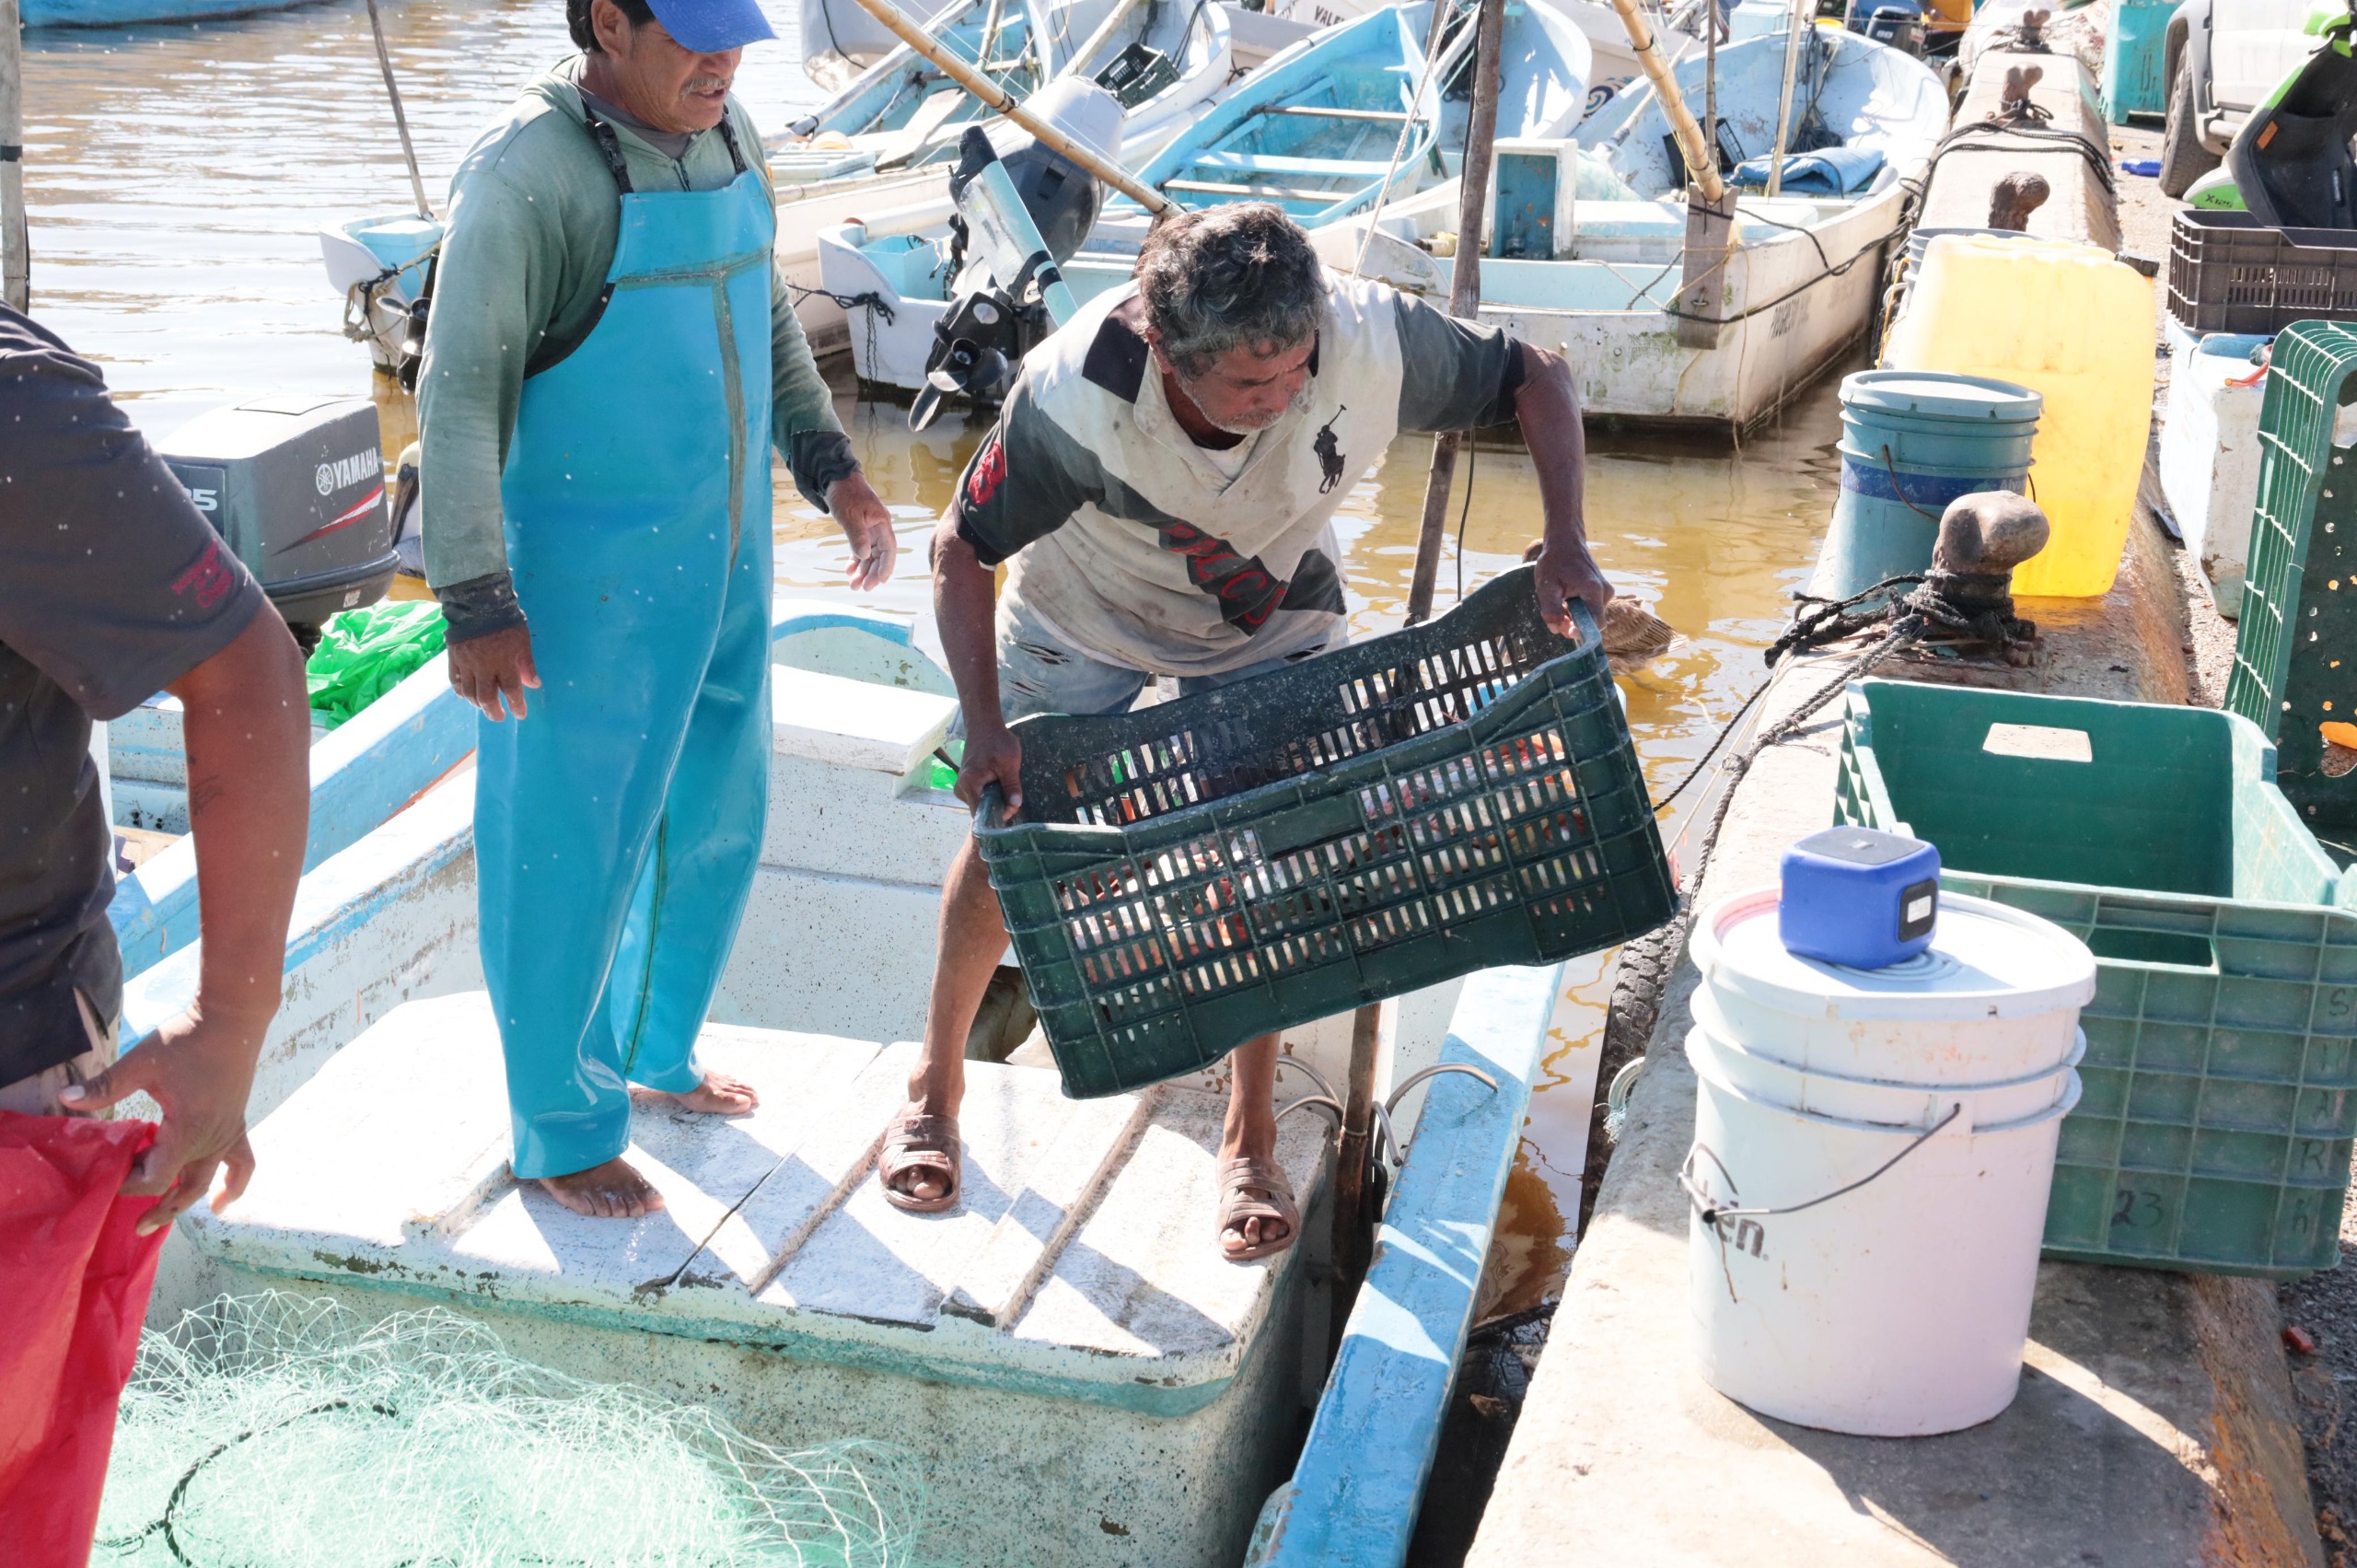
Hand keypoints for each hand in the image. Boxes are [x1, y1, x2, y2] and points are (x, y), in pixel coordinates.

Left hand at [59, 1004, 267, 1235]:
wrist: (232, 1019)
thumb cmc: (187, 1040)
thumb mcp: (141, 1062)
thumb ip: (105, 1086)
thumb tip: (66, 1099)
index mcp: (187, 1130)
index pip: (156, 1175)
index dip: (129, 1182)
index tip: (109, 1174)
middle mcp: (210, 1140)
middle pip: (182, 1188)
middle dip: (157, 1208)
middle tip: (134, 1225)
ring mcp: (226, 1133)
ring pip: (206, 1180)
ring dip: (185, 1201)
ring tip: (163, 1216)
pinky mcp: (236, 1124)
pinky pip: (242, 1163)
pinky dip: (234, 1185)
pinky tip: (222, 1201)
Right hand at [450, 624, 539, 720]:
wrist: (477, 604)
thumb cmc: (505, 621)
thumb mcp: (523, 640)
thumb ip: (527, 664)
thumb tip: (534, 684)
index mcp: (504, 663)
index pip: (512, 690)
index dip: (516, 705)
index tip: (520, 714)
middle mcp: (484, 667)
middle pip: (487, 697)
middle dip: (494, 711)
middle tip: (499, 717)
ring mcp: (466, 664)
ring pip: (469, 692)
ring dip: (477, 703)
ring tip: (484, 707)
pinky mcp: (453, 658)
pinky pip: (454, 680)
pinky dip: (460, 691)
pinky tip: (466, 695)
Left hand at [828, 474, 896, 591]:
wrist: (836, 477)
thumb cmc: (845, 494)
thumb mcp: (849, 515)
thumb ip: (857, 536)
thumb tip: (864, 556)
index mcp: (882, 523)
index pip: (889, 550)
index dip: (885, 567)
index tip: (878, 582)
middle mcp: (878, 528)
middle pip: (880, 556)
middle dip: (872, 573)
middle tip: (862, 588)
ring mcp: (869, 529)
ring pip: (870, 555)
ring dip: (863, 570)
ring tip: (853, 584)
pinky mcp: (860, 528)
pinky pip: (861, 548)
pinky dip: (856, 560)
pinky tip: (849, 570)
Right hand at [956, 719, 1023, 822]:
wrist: (984, 725)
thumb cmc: (997, 741)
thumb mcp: (1009, 763)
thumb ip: (1011, 786)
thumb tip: (1015, 807)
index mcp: (969, 785)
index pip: (980, 814)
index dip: (996, 818)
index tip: (1011, 818)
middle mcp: (961, 789)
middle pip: (980, 811)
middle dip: (997, 810)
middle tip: (1014, 805)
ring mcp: (962, 787)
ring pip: (980, 805)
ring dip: (994, 803)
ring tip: (1009, 795)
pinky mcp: (966, 784)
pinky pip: (979, 797)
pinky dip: (990, 796)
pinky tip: (1001, 790)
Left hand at [1533, 541, 1613, 637]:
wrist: (1566, 541)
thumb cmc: (1554, 561)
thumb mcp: (1547, 586)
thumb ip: (1551, 609)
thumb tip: (1556, 629)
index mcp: (1593, 590)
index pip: (1596, 624)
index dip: (1581, 632)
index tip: (1565, 629)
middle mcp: (1605, 592)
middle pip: (1593, 621)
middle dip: (1575, 624)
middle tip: (1557, 616)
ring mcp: (1606, 591)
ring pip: (1592, 615)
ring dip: (1575, 616)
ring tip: (1560, 603)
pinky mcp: (1603, 590)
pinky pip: (1592, 608)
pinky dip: (1578, 609)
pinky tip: (1566, 599)